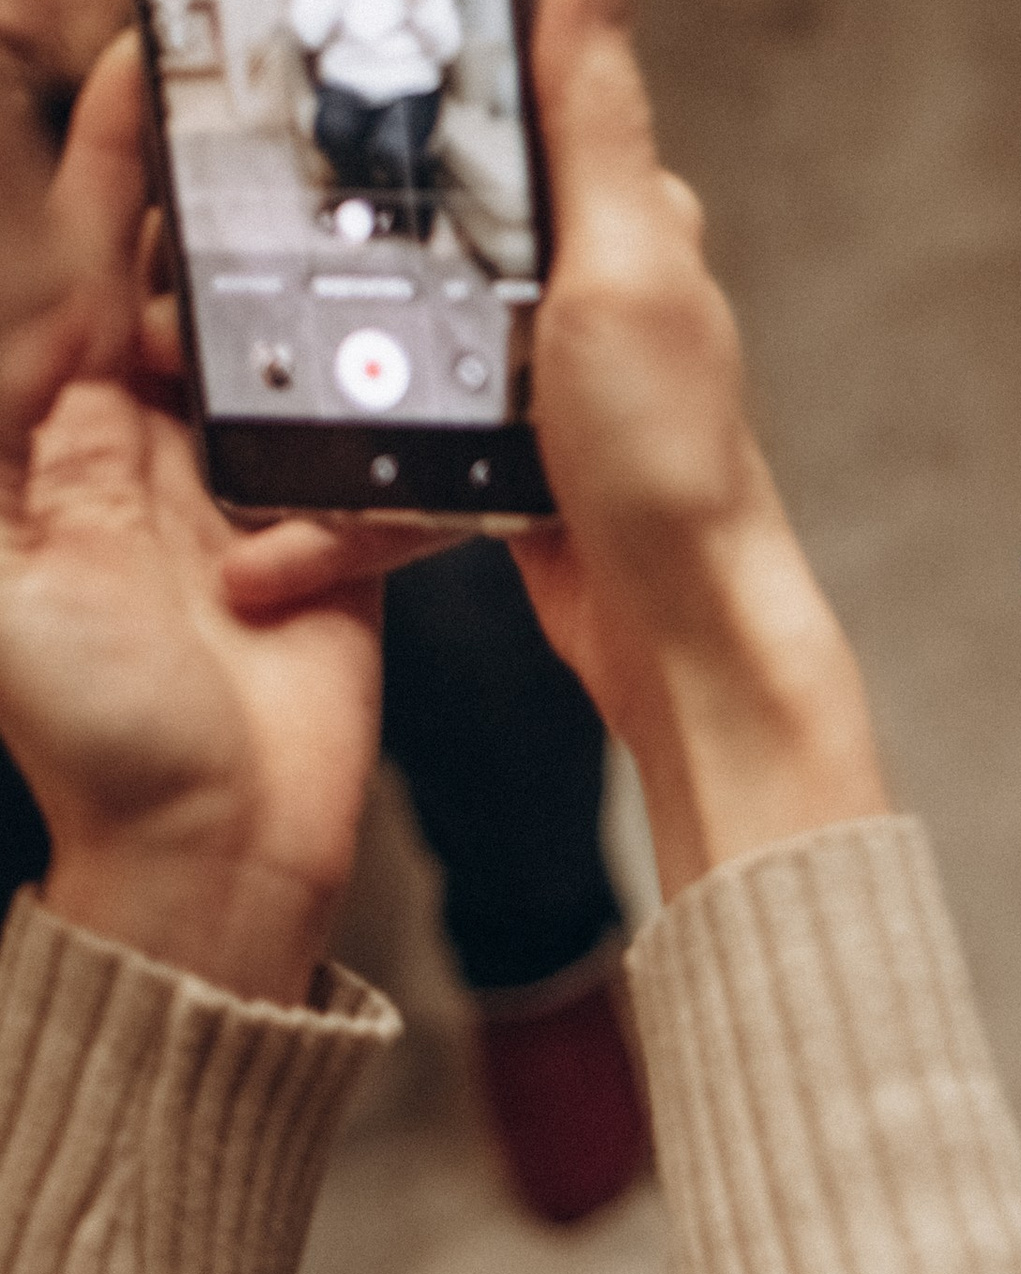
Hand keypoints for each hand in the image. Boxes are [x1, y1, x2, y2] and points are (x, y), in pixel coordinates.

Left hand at [0, 40, 380, 1003]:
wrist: (223, 850)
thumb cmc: (92, 733)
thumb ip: (12, 440)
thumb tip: (22, 309)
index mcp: (46, 446)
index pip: (56, 275)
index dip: (83, 170)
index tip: (119, 69)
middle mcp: (138, 455)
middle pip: (155, 287)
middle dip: (178, 189)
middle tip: (226, 87)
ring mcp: (242, 495)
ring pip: (257, 346)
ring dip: (272, 267)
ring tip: (306, 176)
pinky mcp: (332, 540)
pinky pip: (347, 444)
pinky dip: (360, 388)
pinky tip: (386, 321)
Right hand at [231, 0, 892, 896]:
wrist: (682, 639)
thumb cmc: (676, 467)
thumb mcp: (627, 266)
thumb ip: (594, 124)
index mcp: (621, 223)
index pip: (516, 105)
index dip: (423, 79)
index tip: (325, 68)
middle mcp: (588, 295)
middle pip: (438, 219)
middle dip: (340, 225)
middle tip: (238, 227)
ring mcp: (544, 385)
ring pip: (407, 340)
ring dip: (323, 368)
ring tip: (230, 369)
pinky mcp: (511, 468)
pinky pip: (407, 452)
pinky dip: (351, 491)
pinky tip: (295, 517)